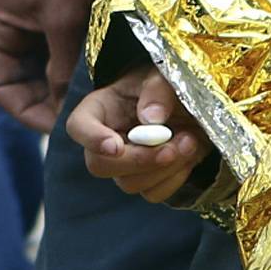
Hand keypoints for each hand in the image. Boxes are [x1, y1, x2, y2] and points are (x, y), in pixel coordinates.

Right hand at [0, 0, 121, 130]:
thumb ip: (63, 69)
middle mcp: (10, 29)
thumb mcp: (66, 20)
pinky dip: (76, 74)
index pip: (0, 88)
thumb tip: (68, 115)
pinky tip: (97, 86)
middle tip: (79, 124)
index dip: (26, 112)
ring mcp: (35, 26)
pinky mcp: (60, 21)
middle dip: (48, 105)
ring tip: (91, 109)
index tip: (57, 128)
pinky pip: (62, 59)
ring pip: (45, 75)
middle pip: (22, 86)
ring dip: (64, 91)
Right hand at [67, 70, 215, 203]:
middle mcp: (105, 141)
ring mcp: (123, 166)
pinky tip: (188, 156)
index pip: (78, 127)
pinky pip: (153, 193)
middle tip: (171, 148)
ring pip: (130, 183)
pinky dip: (175, 179)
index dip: (92, 139)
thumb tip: (152, 118)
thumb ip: (157, 91)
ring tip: (189, 141)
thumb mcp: (163, 76)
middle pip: (100, 165)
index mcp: (100, 110)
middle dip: (139, 161)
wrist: (192, 106)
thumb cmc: (167, 85)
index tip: (115, 146)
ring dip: (164, 168)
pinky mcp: (146, 181)